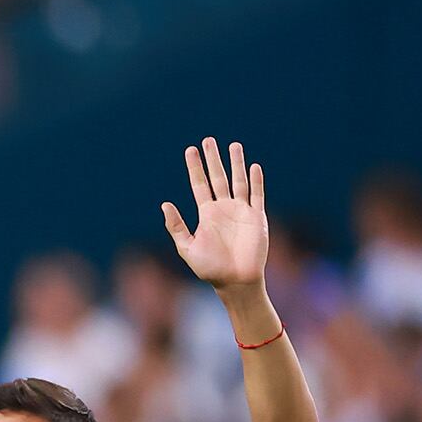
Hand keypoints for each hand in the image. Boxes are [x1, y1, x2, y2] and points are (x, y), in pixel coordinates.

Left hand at [160, 137, 268, 290]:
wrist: (235, 281)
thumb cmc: (210, 268)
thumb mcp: (187, 247)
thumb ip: (176, 226)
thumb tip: (164, 204)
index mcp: (206, 214)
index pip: (199, 185)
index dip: (195, 168)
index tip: (190, 150)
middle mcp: (224, 209)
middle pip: (218, 177)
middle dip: (213, 159)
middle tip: (208, 140)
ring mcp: (241, 211)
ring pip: (239, 181)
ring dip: (237, 163)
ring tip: (233, 145)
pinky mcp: (257, 217)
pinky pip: (257, 195)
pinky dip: (256, 181)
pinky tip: (254, 166)